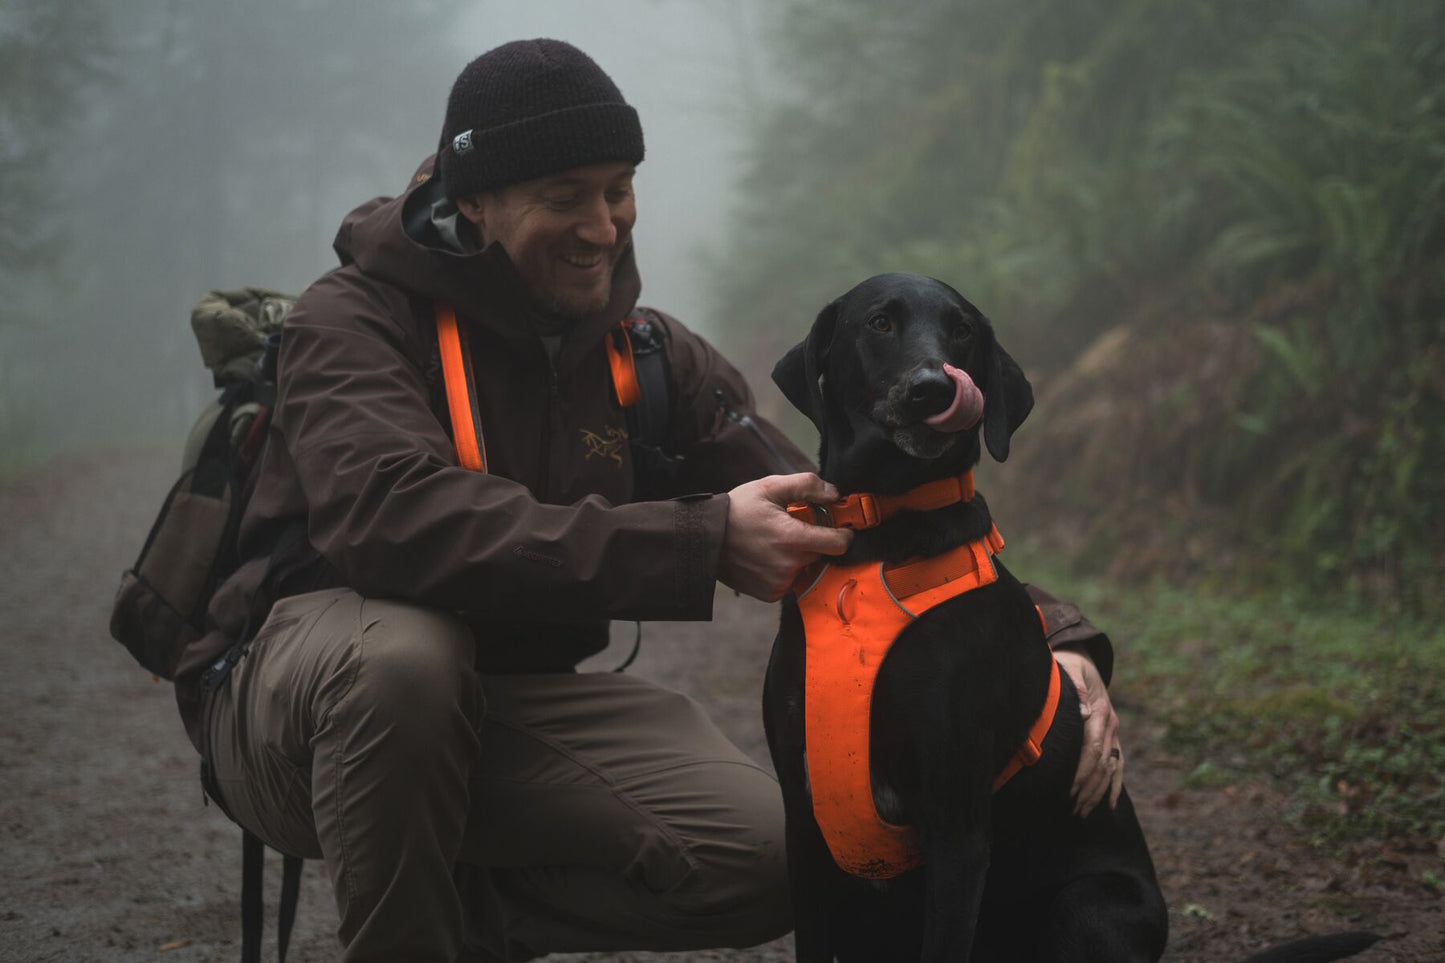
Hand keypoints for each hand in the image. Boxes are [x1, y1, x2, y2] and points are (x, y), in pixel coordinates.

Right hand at [718, 473, 852, 601]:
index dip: (843, 534)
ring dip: (797, 556)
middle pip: (821, 554)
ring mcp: (780, 583)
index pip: (838, 544)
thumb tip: (834, 493)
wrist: (704, 539)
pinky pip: (790, 581)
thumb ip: (807, 485)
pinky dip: (784, 571)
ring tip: (773, 542)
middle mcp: (789, 565)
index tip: (838, 527)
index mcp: (792, 538)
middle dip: (813, 541)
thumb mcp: (769, 487)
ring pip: (805, 567)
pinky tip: (766, 558)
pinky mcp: (770, 594)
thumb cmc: (736, 510)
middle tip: (792, 528)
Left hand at [1055, 648, 1122, 817]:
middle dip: (1088, 788)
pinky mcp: (1112, 737)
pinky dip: (1114, 786)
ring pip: (1110, 768)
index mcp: (1100, 711)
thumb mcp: (1071, 668)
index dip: (1083, 770)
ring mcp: (1114, 732)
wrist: (1083, 658)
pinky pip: (1117, 765)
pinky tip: (1109, 805)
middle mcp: (1111, 725)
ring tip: (1082, 812)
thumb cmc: (1070, 665)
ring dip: (1098, 792)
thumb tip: (1084, 711)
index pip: (1093, 747)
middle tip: (1072, 808)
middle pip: (1102, 763)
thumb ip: (1077, 686)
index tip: (1070, 788)